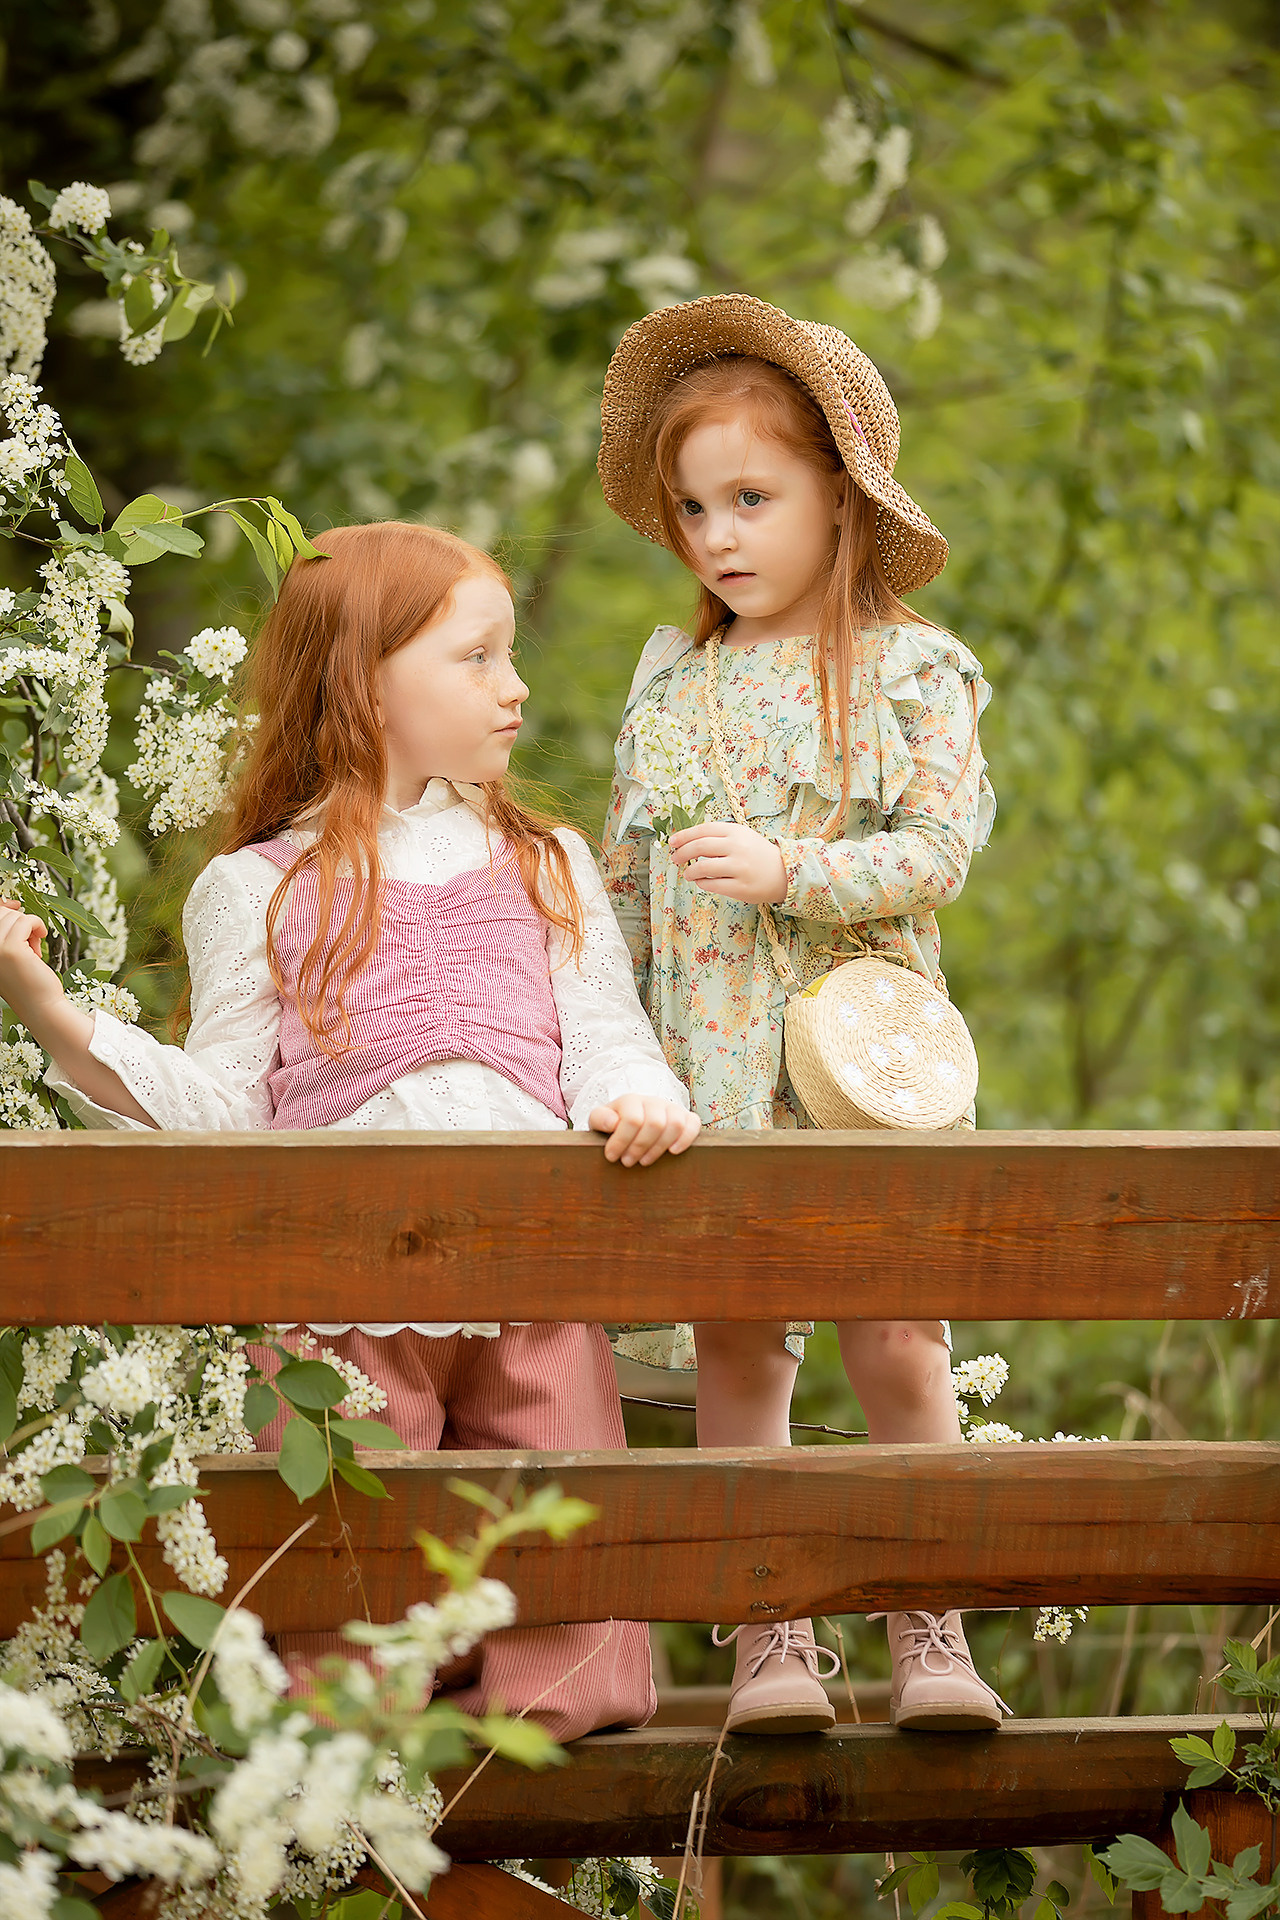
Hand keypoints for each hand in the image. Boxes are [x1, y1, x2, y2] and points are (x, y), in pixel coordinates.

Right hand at [0, 898, 64, 1027]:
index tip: (17, 906)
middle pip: (1, 913)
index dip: (3, 907)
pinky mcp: (10, 949)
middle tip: (30, 942)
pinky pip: (26, 920)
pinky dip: (37, 925)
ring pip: (14, 916)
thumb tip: (11, 903)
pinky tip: (41, 937)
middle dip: (19, 921)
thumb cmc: (28, 979)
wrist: (41, 1006)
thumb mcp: (12, 952)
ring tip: (33, 947)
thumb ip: (6, 931)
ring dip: (29, 926)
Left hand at [589, 1094, 700, 1166]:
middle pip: (654, 1123)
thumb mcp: (600, 1120)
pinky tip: (673, 1152)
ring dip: (659, 1147)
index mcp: (631, 1100)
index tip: (612, 1157)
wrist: (633, 1120)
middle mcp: (653, 1102)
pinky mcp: (686, 1117)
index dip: (622, 1141)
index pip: (632, 1119)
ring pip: (675, 1124)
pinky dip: (685, 1138)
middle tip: (628, 1162)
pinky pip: (693, 1124)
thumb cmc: (615, 1124)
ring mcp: (672, 1109)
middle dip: (639, 1147)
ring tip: (645, 1161)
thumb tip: (613, 1123)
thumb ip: (600, 1119)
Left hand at [669, 822, 787, 903]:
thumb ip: (719, 836)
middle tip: (675, 859)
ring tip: (689, 874)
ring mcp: (739, 868)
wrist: (784, 872)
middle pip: (699, 847)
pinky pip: (712, 885)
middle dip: (682, 853)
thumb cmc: (757, 854)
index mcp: (736, 831)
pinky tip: (701, 881)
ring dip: (690, 871)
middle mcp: (737, 847)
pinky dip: (701, 883)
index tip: (672, 842)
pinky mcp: (740, 887)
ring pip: (702, 867)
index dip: (684, 836)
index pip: (703, 830)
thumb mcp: (742, 836)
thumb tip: (688, 841)